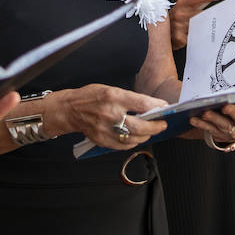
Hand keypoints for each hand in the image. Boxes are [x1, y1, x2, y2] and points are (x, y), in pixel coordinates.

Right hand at [46, 84, 168, 149]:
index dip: (156, 107)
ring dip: (146, 135)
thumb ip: (130, 98)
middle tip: (162, 124)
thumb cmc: (91, 97)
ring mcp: (105, 130)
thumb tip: (151, 107)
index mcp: (113, 97)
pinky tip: (136, 137)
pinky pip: (123, 145)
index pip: (142, 104)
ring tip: (150, 131)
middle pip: (140, 126)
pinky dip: (133, 142)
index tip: (164, 107)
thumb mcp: (111, 89)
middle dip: (155, 126)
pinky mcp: (102, 141)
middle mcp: (110, 114)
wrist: (70, 110)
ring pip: (133, 138)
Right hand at [168, 0, 222, 49]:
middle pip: (202, 14)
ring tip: (199, 28)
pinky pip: (196, 38)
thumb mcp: (185, 7)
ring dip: (204, 28)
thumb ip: (198, 3)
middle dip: (210, 17)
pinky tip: (192, 36)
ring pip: (201, 27)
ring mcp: (178, 26)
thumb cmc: (178, 18)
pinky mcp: (179, 38)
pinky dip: (197, 37)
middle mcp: (179, 14)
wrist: (162, 31)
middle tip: (215, 18)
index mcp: (182, 4)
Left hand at [190, 96, 234, 146]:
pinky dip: (201, 124)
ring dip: (214, 118)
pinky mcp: (221, 135)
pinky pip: (210, 129)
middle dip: (232, 112)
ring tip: (205, 113)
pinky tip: (194, 119)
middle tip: (225, 107)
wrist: (234, 127)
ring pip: (224, 125)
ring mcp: (234, 132)